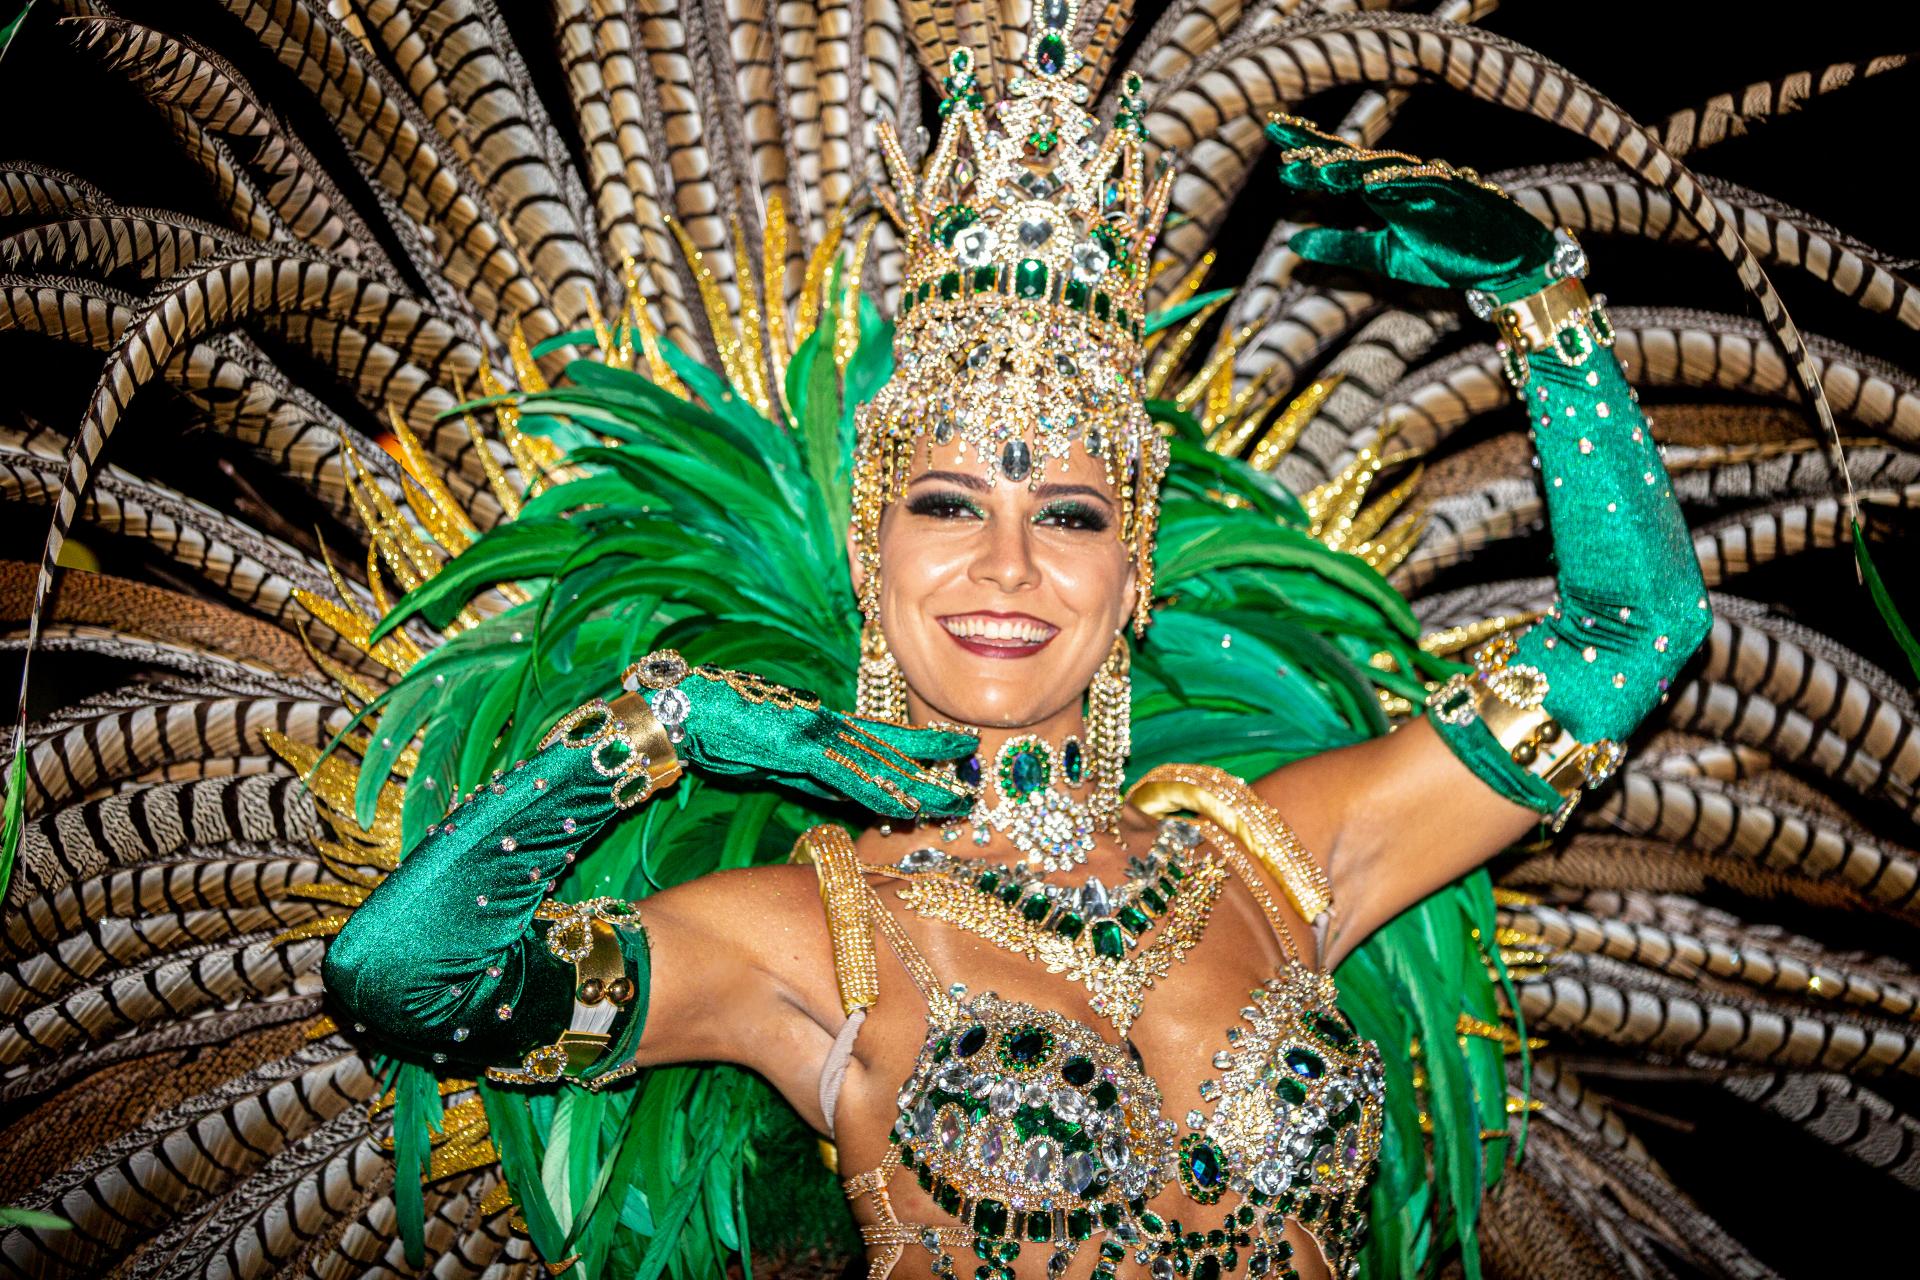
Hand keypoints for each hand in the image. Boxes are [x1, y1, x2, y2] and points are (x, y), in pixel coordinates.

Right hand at [627, 650, 976, 818]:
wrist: (681, 710)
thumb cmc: (722, 731)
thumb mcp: (777, 757)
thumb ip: (817, 776)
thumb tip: (852, 799)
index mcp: (824, 725)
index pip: (885, 738)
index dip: (925, 746)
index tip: (959, 753)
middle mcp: (827, 724)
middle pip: (892, 750)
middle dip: (934, 769)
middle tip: (972, 783)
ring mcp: (814, 732)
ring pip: (878, 763)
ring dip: (918, 787)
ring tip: (953, 801)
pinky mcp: (796, 745)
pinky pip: (847, 775)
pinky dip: (878, 792)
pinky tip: (903, 806)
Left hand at [1266, 113, 1557, 293]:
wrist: (1502, 264)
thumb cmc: (1446, 254)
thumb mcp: (1383, 256)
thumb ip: (1341, 246)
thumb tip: (1293, 244)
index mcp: (1384, 189)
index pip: (1339, 167)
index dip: (1308, 157)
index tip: (1275, 154)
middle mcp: (1402, 179)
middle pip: (1352, 157)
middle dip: (1316, 146)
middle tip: (1279, 133)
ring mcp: (1427, 184)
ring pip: (1381, 168)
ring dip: (1348, 166)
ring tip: (1315, 166)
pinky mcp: (1452, 196)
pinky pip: (1420, 185)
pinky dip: (1395, 182)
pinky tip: (1368, 183)